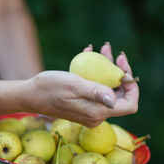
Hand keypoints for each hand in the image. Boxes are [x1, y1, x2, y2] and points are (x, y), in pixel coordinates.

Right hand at [23, 43, 138, 127]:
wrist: (31, 95)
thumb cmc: (49, 88)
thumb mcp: (73, 85)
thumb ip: (95, 92)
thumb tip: (114, 100)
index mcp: (97, 112)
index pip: (129, 105)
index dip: (132, 87)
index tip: (124, 68)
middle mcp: (97, 115)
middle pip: (120, 95)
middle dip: (120, 72)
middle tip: (114, 53)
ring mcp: (91, 111)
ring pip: (108, 89)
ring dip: (108, 68)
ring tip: (102, 48)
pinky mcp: (84, 105)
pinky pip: (97, 89)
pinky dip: (96, 72)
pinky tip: (89, 54)